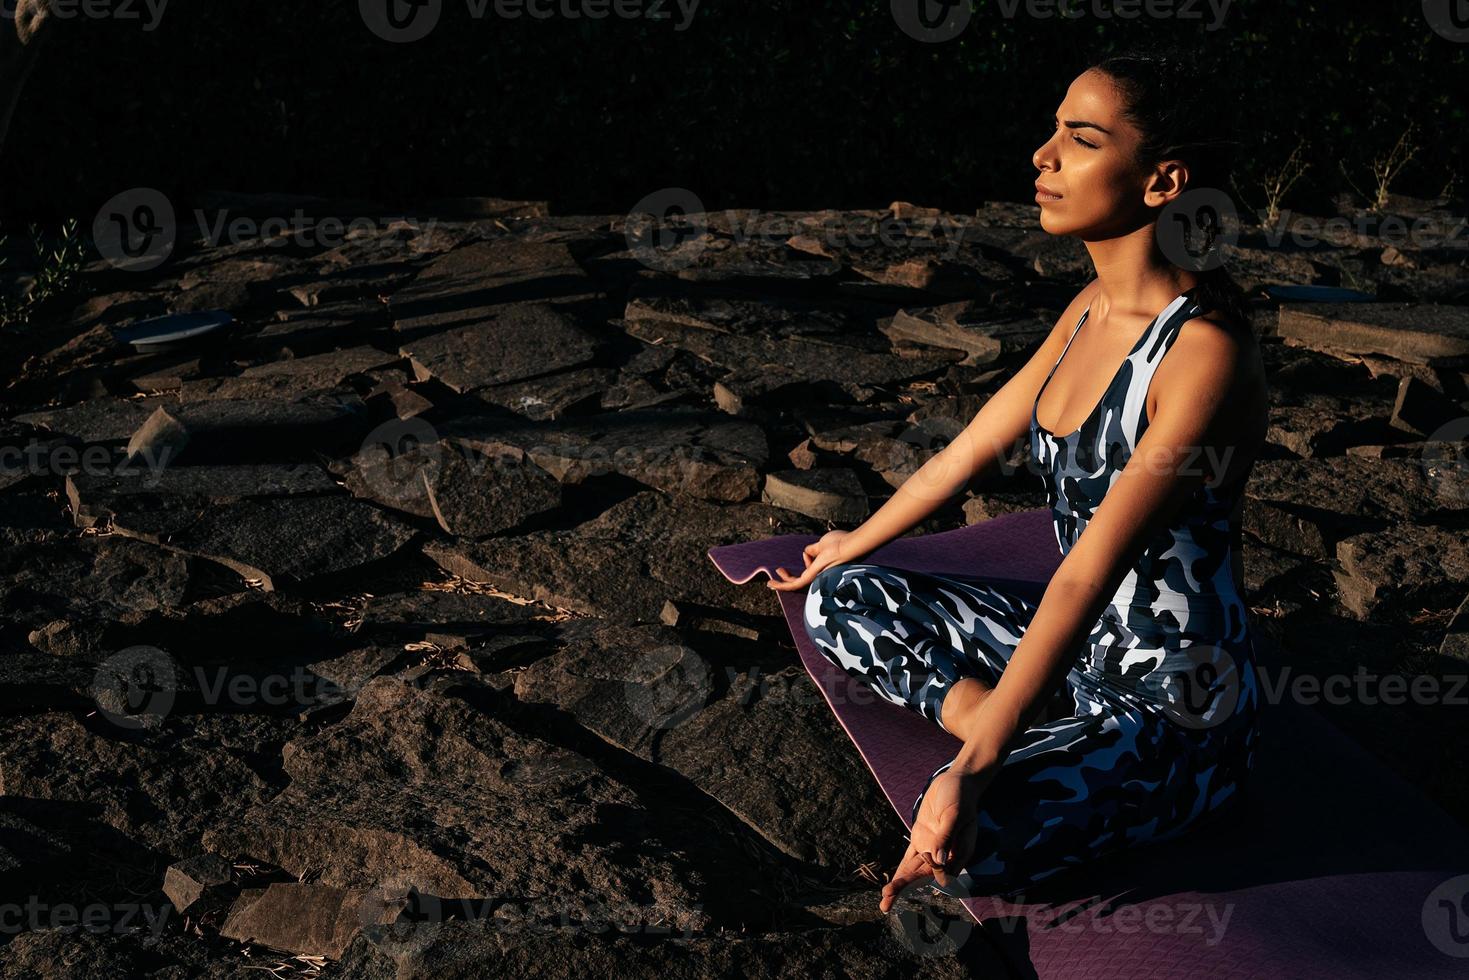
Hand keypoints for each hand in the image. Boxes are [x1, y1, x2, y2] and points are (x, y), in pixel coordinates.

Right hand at [767, 529, 854, 591]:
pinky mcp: (811, 576)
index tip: (781, 569)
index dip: (793, 573)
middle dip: (786, 579)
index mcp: (820, 567)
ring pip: (795, 585)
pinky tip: (772, 584)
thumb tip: (805, 552)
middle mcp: (818, 575)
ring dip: (782, 584)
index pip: (805, 573)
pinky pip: (795, 584)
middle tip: (776, 573)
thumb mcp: (821, 544)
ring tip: (770, 582)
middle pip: (798, 581)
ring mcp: (815, 576)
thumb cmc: (839, 543)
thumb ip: (812, 550)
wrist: (847, 545)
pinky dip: (783, 585)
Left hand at [879, 763, 995, 911]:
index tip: (929, 858)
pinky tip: (891, 886)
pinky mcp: (921, 840)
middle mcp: (944, 856)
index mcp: (958, 853)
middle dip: (904, 889)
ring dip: (900, 886)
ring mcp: (932, 849)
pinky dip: (901, 871)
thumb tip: (936, 860)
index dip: (932, 870)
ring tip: (885, 903)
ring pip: (913, 871)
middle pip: (922, 876)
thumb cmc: (961, 797)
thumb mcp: (955, 814)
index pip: (942, 871)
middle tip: (886, 904)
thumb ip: (946, 836)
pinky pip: (909, 859)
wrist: (957, 782)